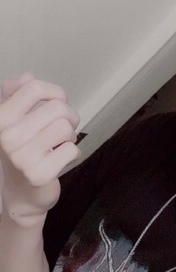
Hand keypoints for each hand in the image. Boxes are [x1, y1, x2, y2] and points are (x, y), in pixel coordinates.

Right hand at [0, 74, 80, 224]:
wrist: (21, 194)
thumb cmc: (22, 154)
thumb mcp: (15, 123)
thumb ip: (17, 97)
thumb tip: (26, 77)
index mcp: (1, 118)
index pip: (34, 87)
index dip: (55, 92)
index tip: (59, 102)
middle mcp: (8, 136)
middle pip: (57, 107)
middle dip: (69, 116)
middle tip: (65, 128)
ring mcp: (22, 156)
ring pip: (67, 128)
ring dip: (70, 136)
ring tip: (60, 143)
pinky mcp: (40, 174)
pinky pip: (72, 150)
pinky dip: (72, 153)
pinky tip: (60, 159)